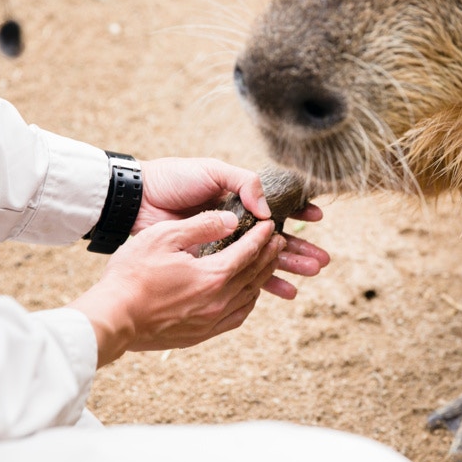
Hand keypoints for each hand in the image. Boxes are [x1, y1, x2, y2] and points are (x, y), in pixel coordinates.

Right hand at [69, 211, 283, 366]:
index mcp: (213, 276)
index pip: (248, 252)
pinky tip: (246, 295)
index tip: (270, 226)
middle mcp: (219, 301)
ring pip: (248, 297)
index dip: (261, 236)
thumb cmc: (132, 275)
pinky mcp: (200, 335)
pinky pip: (236, 317)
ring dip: (261, 278)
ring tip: (267, 264)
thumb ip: (202, 225)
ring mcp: (210, 321)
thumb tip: (231, 219)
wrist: (112, 318)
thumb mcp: (164, 237)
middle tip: (278, 241)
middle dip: (268, 255)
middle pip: (254, 274)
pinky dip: (247, 302)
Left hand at [132, 157, 330, 296]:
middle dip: (300, 247)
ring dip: (288, 267)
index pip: (276, 206)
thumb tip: (268, 209)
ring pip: (263, 258)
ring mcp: (224, 243)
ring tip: (310, 275)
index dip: (298, 212)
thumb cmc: (173, 179)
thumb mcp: (212, 170)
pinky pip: (241, 274)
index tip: (317, 218)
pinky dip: (263, 283)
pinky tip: (283, 291)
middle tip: (322, 260)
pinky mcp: (210, 261)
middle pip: (276, 238)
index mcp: (238, 197)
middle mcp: (236, 222)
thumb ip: (243, 183)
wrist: (139, 200)